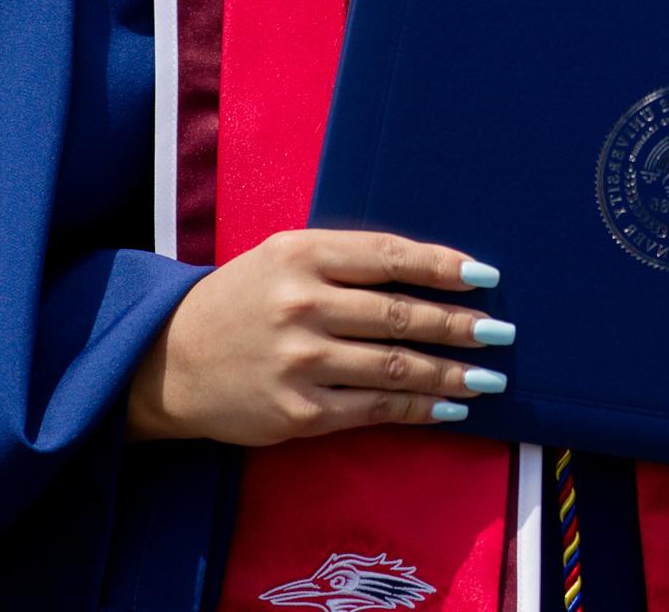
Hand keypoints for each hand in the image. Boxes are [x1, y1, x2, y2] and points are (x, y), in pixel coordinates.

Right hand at [126, 228, 512, 445]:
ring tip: (488, 376)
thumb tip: (430, 275)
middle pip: (401, 314)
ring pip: (395, 366)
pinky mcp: (299, 412)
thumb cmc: (242, 301)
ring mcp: (301, 362)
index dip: (443, 267)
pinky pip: (375, 410)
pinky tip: (449, 408)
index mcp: (302, 256)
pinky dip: (419, 410)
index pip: (390, 257)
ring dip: (451, 373)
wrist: (167, 361)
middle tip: (501, 332)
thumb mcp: (284, 258)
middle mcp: (303, 306)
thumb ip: (347, 261)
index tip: (486, 277)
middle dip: (460, 325)